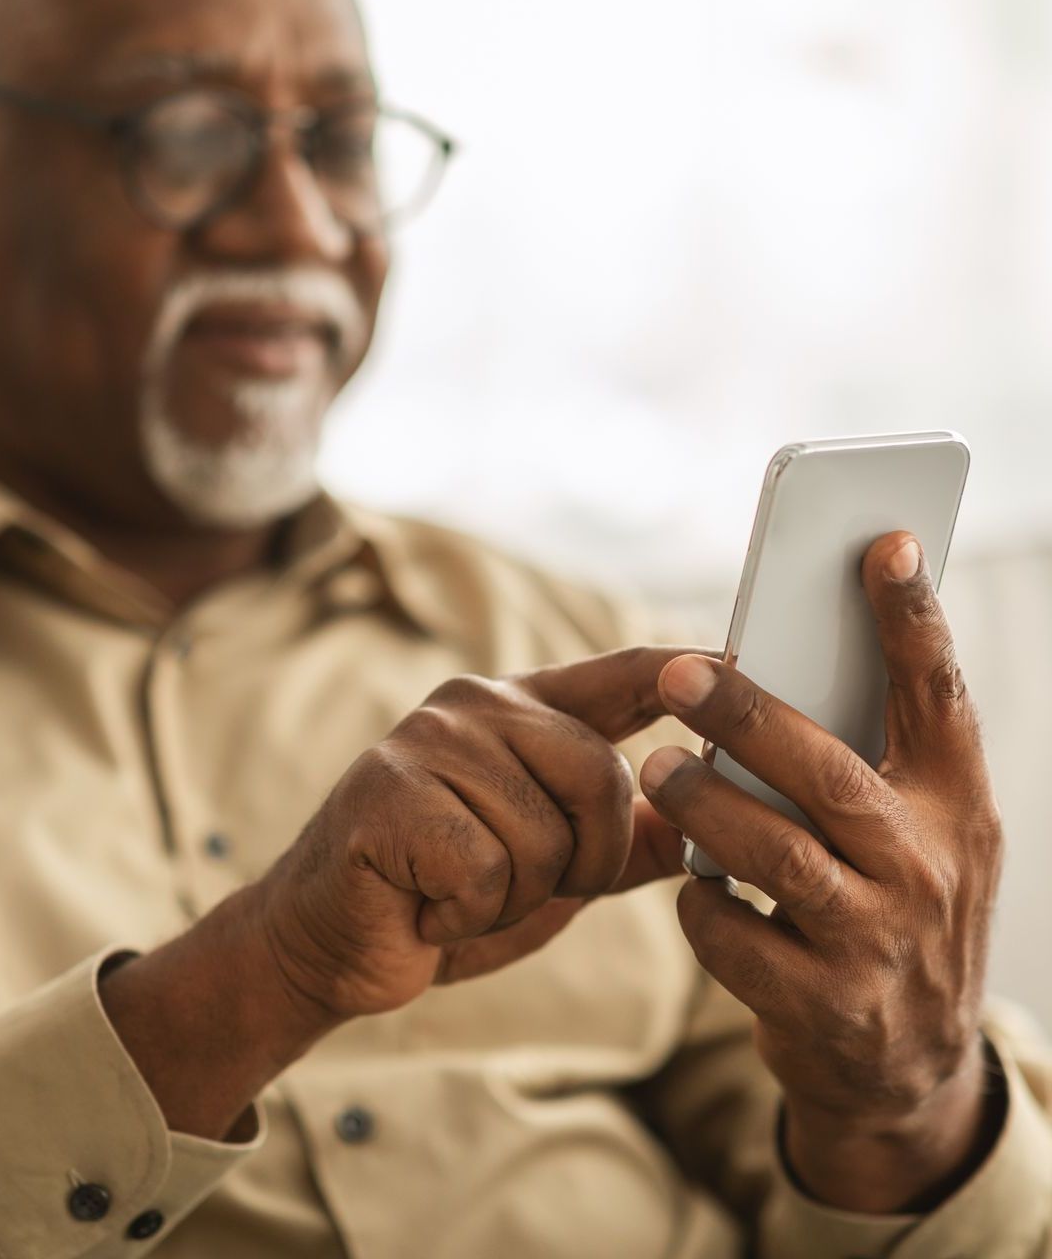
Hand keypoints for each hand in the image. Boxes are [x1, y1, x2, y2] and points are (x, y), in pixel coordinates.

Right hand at [256, 646, 701, 1023]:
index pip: (621, 676)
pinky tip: (425, 905)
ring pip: (543, 835)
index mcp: (520, 711)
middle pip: (602, 776)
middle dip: (585, 862)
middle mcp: (476, 705)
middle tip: (519, 887)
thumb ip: (624, 840)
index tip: (742, 662)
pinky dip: (467, 914)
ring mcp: (428, 739)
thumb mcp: (552, 870)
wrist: (332, 940)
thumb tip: (710, 823)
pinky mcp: (390, 790)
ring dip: (513, 898)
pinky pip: (484, 869)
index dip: (685, 672)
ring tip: (458, 893)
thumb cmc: (445, 896)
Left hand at [639, 532, 1004, 1212]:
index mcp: (955, 806)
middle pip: (829, 774)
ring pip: (775, 853)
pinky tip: (692, 885)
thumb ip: (862, 767)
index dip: (911, 619)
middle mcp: (930, 868)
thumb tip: (764, 671)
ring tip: (658, 769)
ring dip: (702, 806)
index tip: (884, 543)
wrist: (906, 1070)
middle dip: (747, 717)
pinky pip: (733, 934)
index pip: (940, 697)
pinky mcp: (824, 1005)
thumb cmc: (890, 911)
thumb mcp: (910, 839)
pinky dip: (700, 902)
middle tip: (674, 674)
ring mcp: (879, 942)